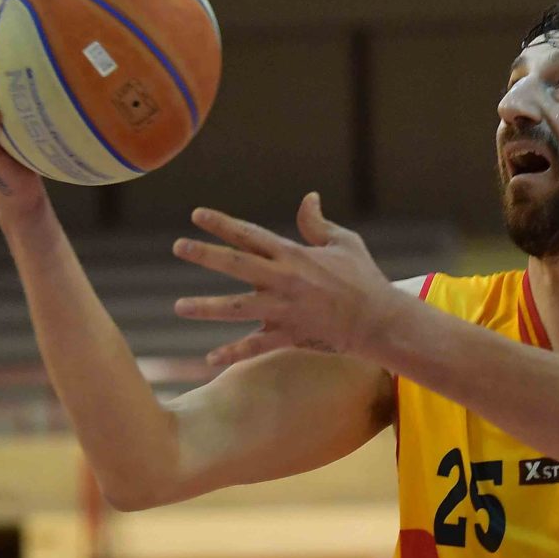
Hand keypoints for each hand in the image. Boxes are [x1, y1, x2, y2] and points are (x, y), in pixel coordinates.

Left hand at [172, 193, 401, 365]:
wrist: (379, 320)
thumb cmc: (364, 278)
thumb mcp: (344, 242)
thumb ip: (318, 223)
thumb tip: (308, 198)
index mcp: (293, 255)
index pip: (250, 235)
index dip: (222, 224)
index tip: (196, 215)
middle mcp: (283, 279)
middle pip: (236, 264)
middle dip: (205, 254)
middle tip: (178, 246)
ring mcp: (284, 309)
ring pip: (237, 308)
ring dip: (206, 307)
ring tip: (179, 307)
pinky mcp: (289, 335)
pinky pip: (255, 346)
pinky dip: (233, 353)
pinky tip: (210, 359)